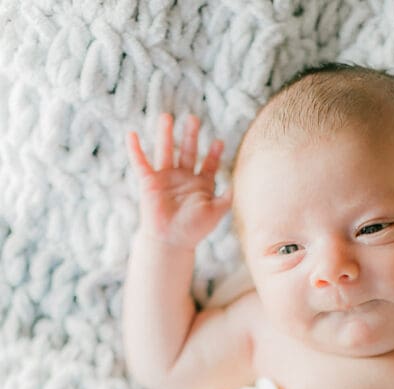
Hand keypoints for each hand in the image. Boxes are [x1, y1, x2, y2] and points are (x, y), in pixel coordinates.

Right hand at [127, 113, 231, 249]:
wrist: (171, 241)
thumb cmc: (194, 230)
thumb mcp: (216, 213)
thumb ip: (227, 198)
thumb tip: (237, 183)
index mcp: (200, 185)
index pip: (209, 164)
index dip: (214, 154)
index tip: (219, 141)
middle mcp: (183, 178)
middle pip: (188, 151)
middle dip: (191, 135)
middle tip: (193, 118)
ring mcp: (166, 178)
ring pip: (166, 151)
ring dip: (166, 135)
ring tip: (167, 117)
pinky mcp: (149, 182)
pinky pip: (140, 162)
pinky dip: (135, 149)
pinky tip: (131, 134)